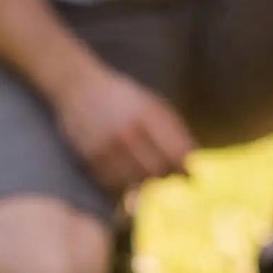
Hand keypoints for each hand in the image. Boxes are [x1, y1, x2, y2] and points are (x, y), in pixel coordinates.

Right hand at [54, 62, 195, 193]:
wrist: (79, 87)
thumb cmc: (124, 97)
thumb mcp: (153, 104)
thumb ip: (173, 131)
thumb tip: (192, 160)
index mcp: (148, 115)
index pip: (174, 151)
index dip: (186, 168)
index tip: (192, 177)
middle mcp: (127, 131)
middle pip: (155, 170)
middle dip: (166, 178)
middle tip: (170, 181)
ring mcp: (106, 146)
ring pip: (134, 181)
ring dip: (144, 184)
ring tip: (149, 179)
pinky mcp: (89, 157)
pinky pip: (112, 182)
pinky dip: (123, 185)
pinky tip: (128, 177)